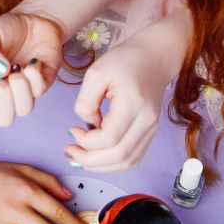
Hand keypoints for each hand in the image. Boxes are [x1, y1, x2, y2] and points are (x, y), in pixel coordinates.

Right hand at [0, 11, 64, 126]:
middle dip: (2, 100)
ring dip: (19, 89)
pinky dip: (34, 75)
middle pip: (3, 120)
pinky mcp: (43, 82)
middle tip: (2, 78)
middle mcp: (6, 93)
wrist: (33, 19)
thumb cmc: (6, 30)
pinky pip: (39, 91)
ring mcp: (26, 90)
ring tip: (17, 70)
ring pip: (24, 111)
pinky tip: (31, 62)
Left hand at [64, 31, 177, 171]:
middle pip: (120, 155)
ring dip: (101, 166)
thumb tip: (88, 125)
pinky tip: (97, 156)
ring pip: (128, 162)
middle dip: (90, 160)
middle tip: (70, 152)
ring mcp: (152, 129)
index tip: (71, 130)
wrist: (154, 58)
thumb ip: (86, 100)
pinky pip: (134, 157)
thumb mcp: (97, 72)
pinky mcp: (150, 132)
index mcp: (134, 103)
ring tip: (80, 157)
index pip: (110, 137)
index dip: (86, 142)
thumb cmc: (124, 61)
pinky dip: (114, 163)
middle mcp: (147, 120)